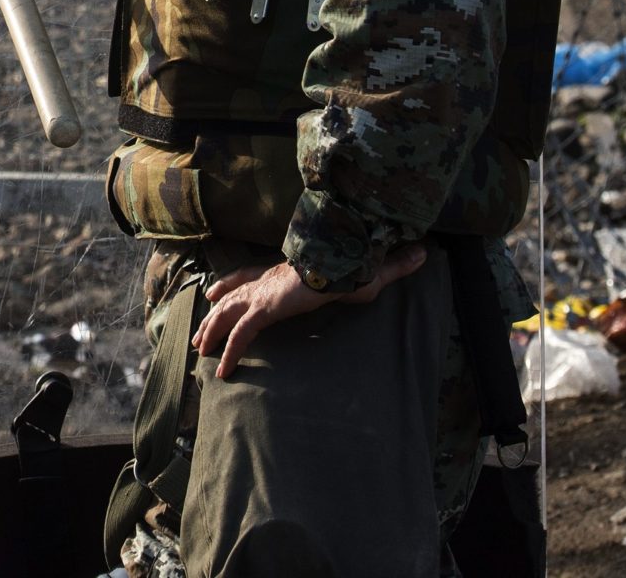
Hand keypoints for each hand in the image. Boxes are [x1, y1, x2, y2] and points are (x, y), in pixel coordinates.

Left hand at [187, 244, 427, 380]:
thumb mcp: (372, 272)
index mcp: (284, 272)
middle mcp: (267, 281)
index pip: (250, 276)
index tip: (216, 292)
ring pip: (226, 316)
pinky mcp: (266, 307)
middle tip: (201, 332)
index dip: (232, 284)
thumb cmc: (357, 264)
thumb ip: (392, 266)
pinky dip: (231, 352)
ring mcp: (263, 293)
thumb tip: (424, 254)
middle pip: (230, 296)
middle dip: (214, 314)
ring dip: (212, 333)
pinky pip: (241, 335)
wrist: (344, 258)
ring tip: (202, 352)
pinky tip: (224, 372)